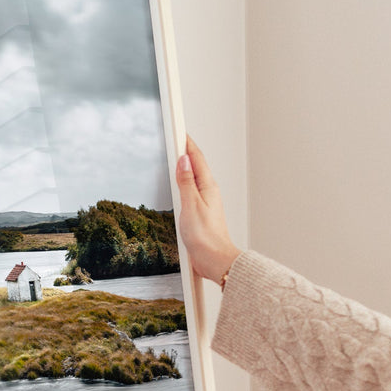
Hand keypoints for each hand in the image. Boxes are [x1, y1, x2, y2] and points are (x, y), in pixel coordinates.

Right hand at [176, 136, 241, 282]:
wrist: (215, 260)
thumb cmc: (206, 237)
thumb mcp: (191, 205)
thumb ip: (186, 182)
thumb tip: (183, 161)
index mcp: (208, 187)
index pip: (196, 158)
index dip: (187, 143)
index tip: (179, 130)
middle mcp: (208, 192)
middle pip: (196, 165)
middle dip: (185, 151)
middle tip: (176, 137)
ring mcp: (205, 202)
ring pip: (194, 178)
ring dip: (185, 166)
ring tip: (176, 155)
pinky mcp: (201, 213)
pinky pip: (191, 191)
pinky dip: (184, 182)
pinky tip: (179, 185)